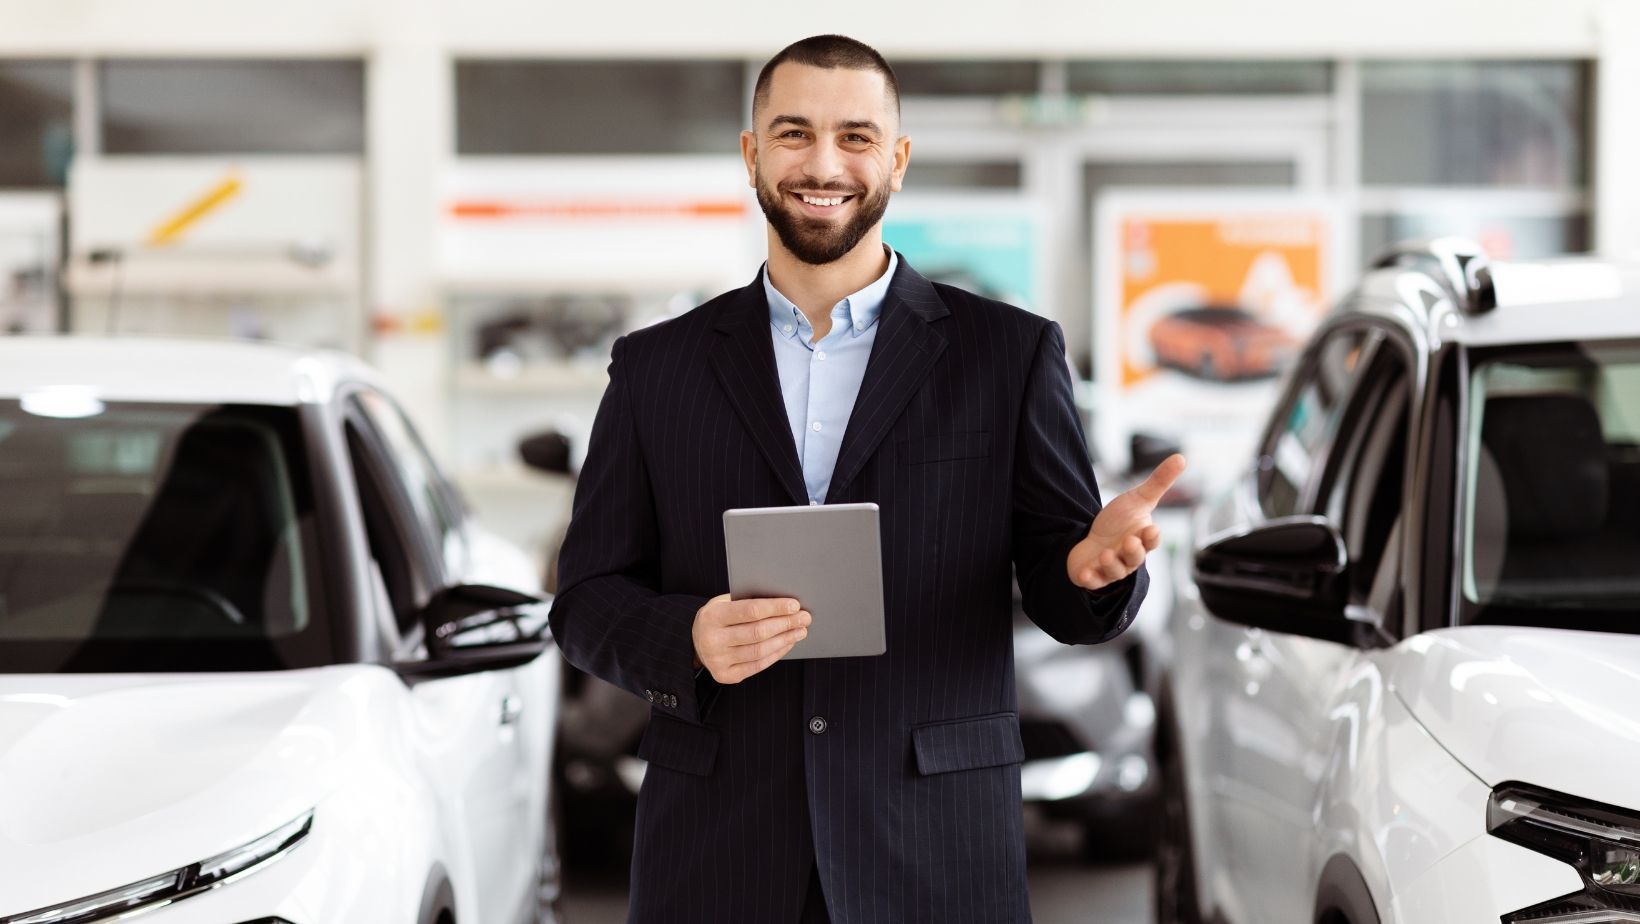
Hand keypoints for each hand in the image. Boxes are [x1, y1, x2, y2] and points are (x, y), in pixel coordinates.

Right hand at [692, 594, 810, 683]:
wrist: (695, 641)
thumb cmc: (718, 617)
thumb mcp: (724, 602)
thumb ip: (748, 601)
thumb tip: (784, 602)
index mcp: (712, 616)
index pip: (750, 610)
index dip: (775, 608)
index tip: (795, 605)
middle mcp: (712, 640)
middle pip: (758, 632)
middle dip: (786, 624)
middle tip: (804, 618)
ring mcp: (718, 660)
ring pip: (760, 650)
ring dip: (785, 640)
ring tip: (800, 631)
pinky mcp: (725, 675)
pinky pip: (757, 665)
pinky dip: (776, 653)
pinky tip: (787, 643)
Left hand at [1067, 454, 1186, 590]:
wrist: (1093, 540)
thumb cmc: (1119, 521)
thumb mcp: (1137, 499)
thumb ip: (1159, 482)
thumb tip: (1181, 457)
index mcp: (1142, 539)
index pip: (1151, 540)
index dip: (1152, 537)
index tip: (1151, 529)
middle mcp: (1130, 557)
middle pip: (1135, 558)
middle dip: (1133, 551)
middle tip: (1129, 541)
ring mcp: (1112, 568)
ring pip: (1115, 571)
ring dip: (1111, 564)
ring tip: (1105, 554)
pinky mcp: (1094, 576)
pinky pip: (1093, 581)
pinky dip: (1089, 579)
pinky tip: (1083, 574)